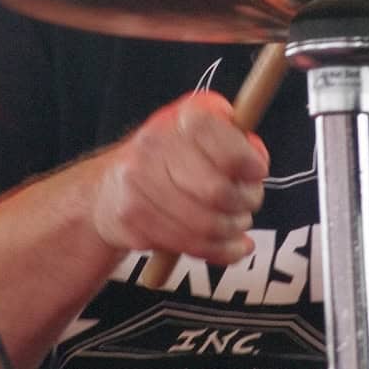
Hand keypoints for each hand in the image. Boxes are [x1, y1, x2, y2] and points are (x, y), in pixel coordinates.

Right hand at [91, 92, 268, 265]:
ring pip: (205, 225)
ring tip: (236, 224)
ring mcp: (139, 183)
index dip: (248, 163)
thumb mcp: (208, 133)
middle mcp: (155, 145)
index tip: (257, 173)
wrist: (111, 186)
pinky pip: (189, 245)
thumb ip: (237, 141)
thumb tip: (257, 164)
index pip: (222, 142)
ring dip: (232, 230)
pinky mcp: (132, 218)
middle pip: (216, 191)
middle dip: (245, 203)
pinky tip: (227, 244)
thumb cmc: (173, 158)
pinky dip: (218, 250)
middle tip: (250, 202)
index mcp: (183, 117)